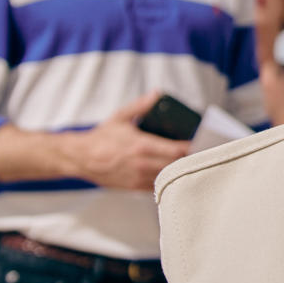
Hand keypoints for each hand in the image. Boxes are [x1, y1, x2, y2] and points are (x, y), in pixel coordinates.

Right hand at [70, 92, 191, 190]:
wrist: (82, 159)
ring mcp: (139, 178)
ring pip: (169, 178)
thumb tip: (157, 94)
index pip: (176, 150)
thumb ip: (140, 106)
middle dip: (191, 159)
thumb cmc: (102, 137)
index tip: (201, 142)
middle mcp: (142, 164)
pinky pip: (158, 187)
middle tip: (202, 151)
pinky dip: (168, 181)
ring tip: (191, 162)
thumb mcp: (121, 117)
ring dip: (181, 171)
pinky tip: (174, 174)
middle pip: (177, 165)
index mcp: (142, 146)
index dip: (192, 147)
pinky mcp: (135, 188)